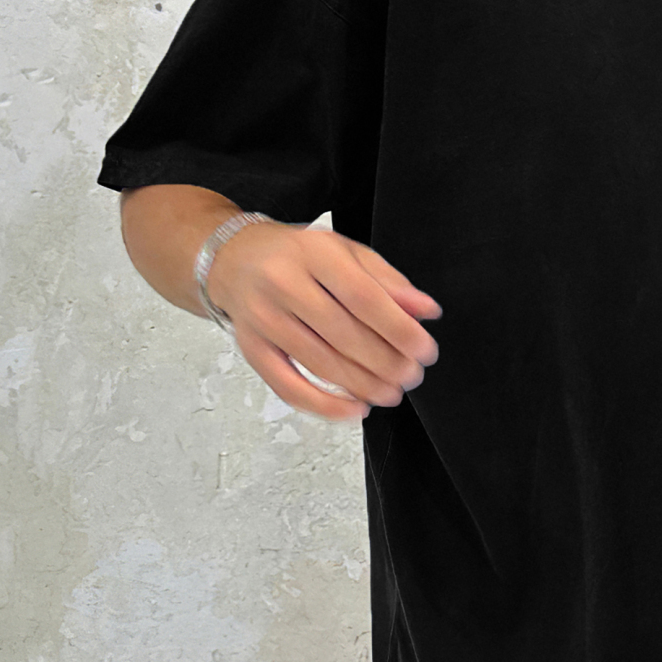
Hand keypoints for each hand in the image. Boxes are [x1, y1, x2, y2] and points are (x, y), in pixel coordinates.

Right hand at [206, 222, 441, 421]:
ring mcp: (263, 319)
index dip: (398, 328)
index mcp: (314, 253)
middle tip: (412, 376)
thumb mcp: (345, 252)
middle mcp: (284, 285)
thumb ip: (387, 280)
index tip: (424, 348)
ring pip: (320, 363)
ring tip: (391, 393)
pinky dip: (323, 405)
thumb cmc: (297, 256)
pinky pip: (287, 386)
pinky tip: (353, 410)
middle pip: (343, 334)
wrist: (235, 259)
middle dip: (386, 363)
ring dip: (362, 386)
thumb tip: (426, 311)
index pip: (363, 297)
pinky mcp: (252, 349)